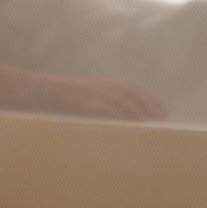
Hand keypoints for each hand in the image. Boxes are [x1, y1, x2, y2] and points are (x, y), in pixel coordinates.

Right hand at [42, 77, 166, 120]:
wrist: (44, 90)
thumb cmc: (65, 98)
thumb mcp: (87, 98)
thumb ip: (103, 104)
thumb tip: (120, 120)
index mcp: (105, 84)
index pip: (134, 89)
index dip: (149, 100)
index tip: (162, 112)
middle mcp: (103, 86)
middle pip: (133, 93)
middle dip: (149, 105)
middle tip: (163, 119)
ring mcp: (95, 93)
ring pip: (123, 100)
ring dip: (139, 111)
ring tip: (151, 123)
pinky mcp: (87, 102)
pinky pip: (108, 108)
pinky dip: (121, 115)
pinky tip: (130, 123)